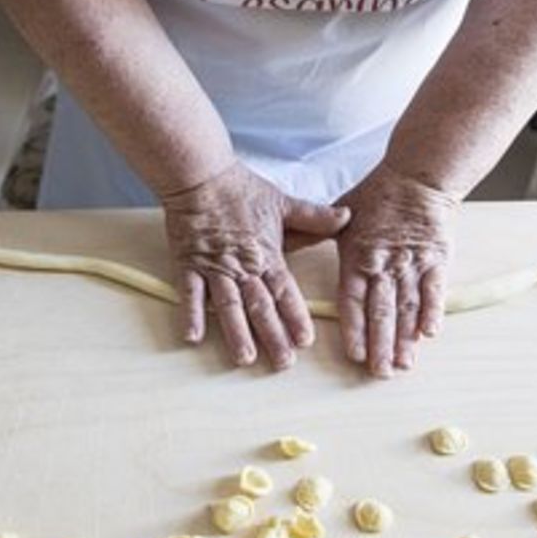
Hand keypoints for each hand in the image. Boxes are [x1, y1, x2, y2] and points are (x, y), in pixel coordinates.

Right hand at [162, 163, 350, 369]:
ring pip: (228, 305)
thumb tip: (348, 216)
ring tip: (245, 357)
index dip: (295, 316)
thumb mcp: (283, 202)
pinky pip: (189, 293)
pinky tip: (193, 338)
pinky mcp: (188, 264)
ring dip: (237, 332)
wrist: (200, 175)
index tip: (304, 341)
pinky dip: (191, 315)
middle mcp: (243, 266)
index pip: (285, 291)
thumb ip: (315, 217)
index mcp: (267, 254)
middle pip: (259, 306)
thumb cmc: (241, 190)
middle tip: (282, 362)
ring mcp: (214, 267)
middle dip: (272, 336)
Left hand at [335, 163, 457, 376]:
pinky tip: (429, 334)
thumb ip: (316, 233)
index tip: (354, 354)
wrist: (417, 176)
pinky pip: (434, 289)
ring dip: (405, 337)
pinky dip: (432, 311)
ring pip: (407, 305)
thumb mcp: (342, 212)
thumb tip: (282, 244)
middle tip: (379, 372)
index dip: (354, 328)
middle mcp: (383, 263)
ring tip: (403, 364)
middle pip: (381, 310)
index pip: (352, 298)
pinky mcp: (435, 259)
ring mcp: (411, 263)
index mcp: (357, 255)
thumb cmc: (376, 195)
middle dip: (380, 344)